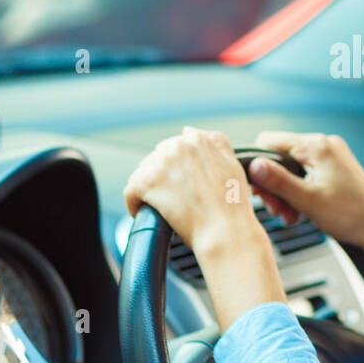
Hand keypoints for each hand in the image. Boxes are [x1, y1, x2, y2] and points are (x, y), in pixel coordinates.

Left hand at [123, 126, 260, 251]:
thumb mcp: (232, 164)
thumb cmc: (231, 205)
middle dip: (161, 177)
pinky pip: (130, 191)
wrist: (226, 230)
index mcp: (200, 140)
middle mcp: (180, 145)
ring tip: (159, 206)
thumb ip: (215, 144)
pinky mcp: (147, 182)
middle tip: (171, 198)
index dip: (176, 167)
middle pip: (157, 158)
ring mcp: (163, 162)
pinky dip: (134, 204)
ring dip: (147, 189)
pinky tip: (144, 213)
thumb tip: (189, 132)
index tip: (179, 183)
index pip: (176, 146)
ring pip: (142, 173)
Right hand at [248, 130, 363, 250]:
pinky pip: (307, 175)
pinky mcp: (336, 169)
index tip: (258, 190)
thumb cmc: (350, 215)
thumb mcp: (307, 199)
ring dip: (286, 192)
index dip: (258, 165)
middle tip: (277, 210)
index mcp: (317, 146)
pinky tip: (300, 212)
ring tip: (290, 215)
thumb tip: (253, 165)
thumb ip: (277, 181)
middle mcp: (325, 145)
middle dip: (274, 185)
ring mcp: (332, 157)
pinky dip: (300, 192)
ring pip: (293, 169)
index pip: (270, 141)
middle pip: (281, 158)